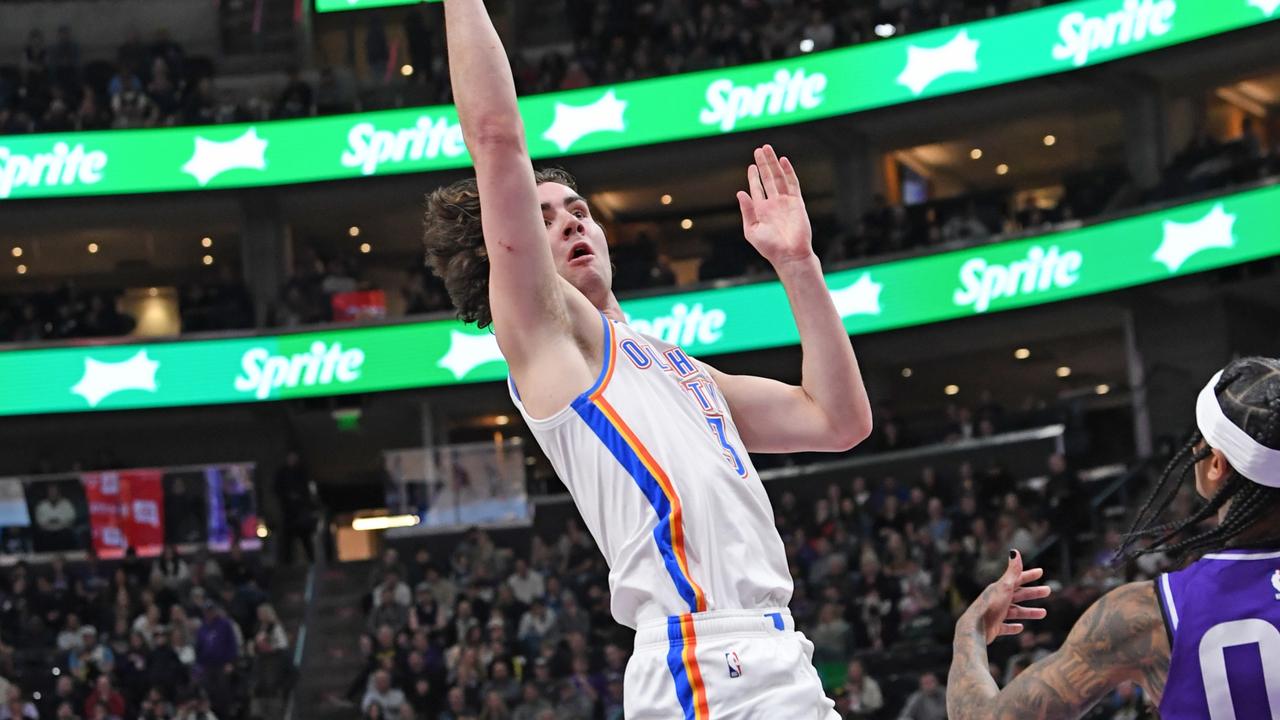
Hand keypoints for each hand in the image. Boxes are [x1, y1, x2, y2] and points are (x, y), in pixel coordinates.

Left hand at [737, 144, 813, 266]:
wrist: (789, 254)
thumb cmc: (769, 247)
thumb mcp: (752, 230)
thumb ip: (747, 210)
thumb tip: (740, 192)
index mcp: (761, 210)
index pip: (757, 188)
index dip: (753, 177)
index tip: (751, 165)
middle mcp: (773, 203)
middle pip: (767, 179)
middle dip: (763, 164)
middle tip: (759, 150)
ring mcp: (785, 202)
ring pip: (778, 177)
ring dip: (773, 163)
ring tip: (767, 149)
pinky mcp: (797, 202)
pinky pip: (792, 184)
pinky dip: (788, 172)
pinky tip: (783, 161)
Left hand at [959, 550, 1051, 644]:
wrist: (975, 628)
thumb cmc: (990, 606)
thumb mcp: (1004, 587)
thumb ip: (1012, 572)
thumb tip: (1015, 551)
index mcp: (999, 589)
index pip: (1017, 579)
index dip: (1029, 575)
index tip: (1041, 571)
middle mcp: (997, 600)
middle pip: (1018, 595)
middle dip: (1033, 592)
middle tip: (1048, 590)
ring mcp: (995, 614)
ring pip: (1015, 612)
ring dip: (1028, 612)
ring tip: (1044, 613)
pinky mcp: (993, 627)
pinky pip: (1005, 627)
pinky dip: (1013, 627)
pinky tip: (1020, 627)